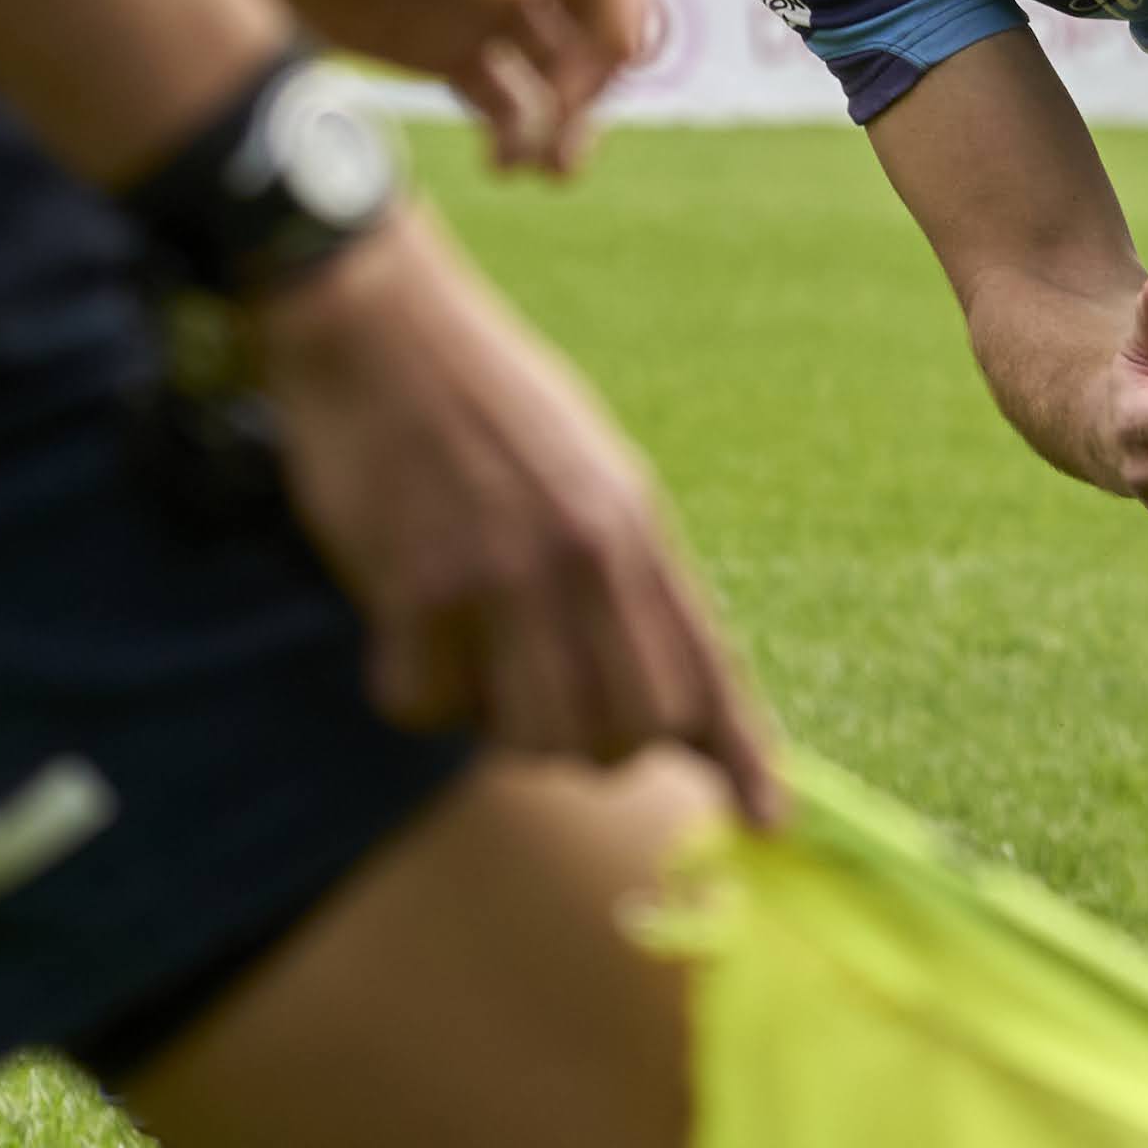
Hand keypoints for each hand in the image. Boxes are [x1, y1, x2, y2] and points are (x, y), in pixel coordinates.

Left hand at [170, 0, 654, 172]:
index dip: (626, 0)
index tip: (621, 61)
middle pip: (592, 14)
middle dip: (593, 76)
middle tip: (560, 129)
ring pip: (557, 65)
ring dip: (566, 117)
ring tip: (539, 169)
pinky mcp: (443, 46)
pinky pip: (507, 96)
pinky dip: (518, 132)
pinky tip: (502, 164)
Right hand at [252, 212, 782, 805]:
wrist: (380, 326)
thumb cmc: (487, 405)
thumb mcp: (594, 473)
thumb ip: (634, 579)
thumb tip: (677, 693)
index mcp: (638, 527)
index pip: (707, 667)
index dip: (740, 755)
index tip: (767, 821)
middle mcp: (585, 556)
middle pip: (626, 731)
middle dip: (590, 746)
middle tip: (541, 703)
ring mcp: (501, 574)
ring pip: (532, 735)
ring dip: (497, 725)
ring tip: (471, 658)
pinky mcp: (415, 585)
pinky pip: (426, 708)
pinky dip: (413, 692)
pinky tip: (406, 633)